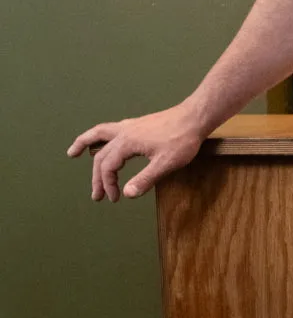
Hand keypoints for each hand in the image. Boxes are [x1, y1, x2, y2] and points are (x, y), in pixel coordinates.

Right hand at [67, 104, 206, 201]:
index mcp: (126, 143)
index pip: (108, 167)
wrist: (193, 118)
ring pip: (99, 134)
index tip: (115, 199)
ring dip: (85, 144)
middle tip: (97, 196)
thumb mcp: (165, 164)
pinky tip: (103, 144)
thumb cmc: (181, 141)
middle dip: (97, 177)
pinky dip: (100, 138)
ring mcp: (128, 127)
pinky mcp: (136, 125)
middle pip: (101, 155)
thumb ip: (145, 179)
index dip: (108, 184)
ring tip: (73, 153)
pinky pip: (110, 131)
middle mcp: (122, 132)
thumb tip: (126, 194)